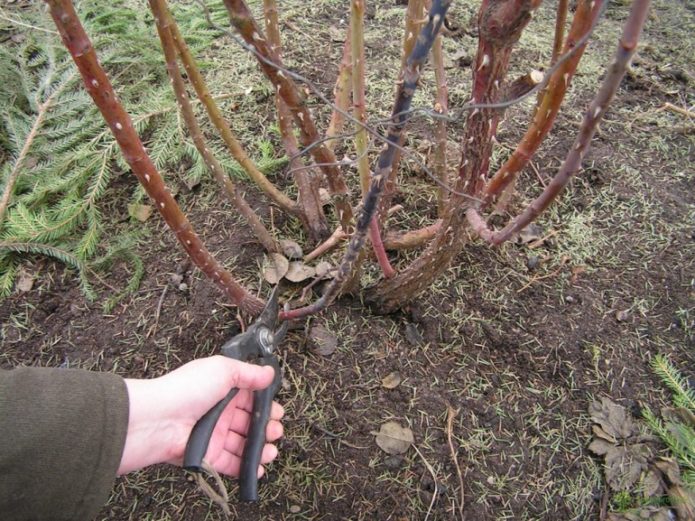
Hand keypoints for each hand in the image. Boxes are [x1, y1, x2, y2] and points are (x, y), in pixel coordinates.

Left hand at [118, 355, 283, 476]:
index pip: (250, 399)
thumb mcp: (222, 370)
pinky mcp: (209, 456)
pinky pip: (230, 463)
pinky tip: (258, 467)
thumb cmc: (188, 389)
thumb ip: (249, 372)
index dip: (266, 405)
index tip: (278, 412)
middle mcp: (220, 413)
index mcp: (223, 391)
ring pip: (243, 445)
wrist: (158, 418)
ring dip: (260, 449)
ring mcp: (215, 435)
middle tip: (276, 431)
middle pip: (250, 423)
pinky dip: (245, 467)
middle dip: (267, 428)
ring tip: (270, 451)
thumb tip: (269, 372)